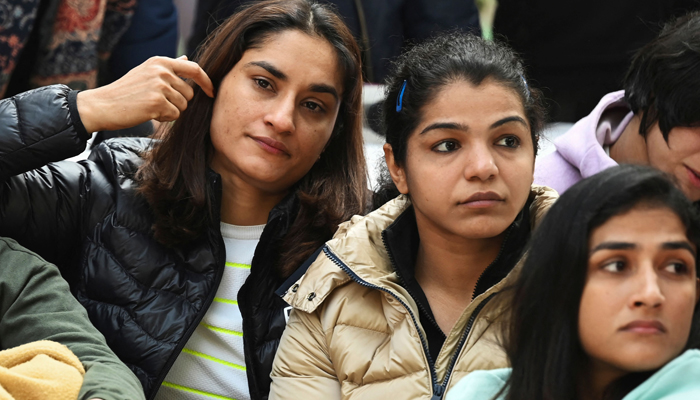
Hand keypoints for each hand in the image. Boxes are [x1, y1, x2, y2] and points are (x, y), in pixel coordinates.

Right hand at [77, 56, 214, 132]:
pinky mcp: (157, 102)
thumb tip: (186, 59)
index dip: (206, 81)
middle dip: (178, 102)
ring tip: (150, 106)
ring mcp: (160, 86)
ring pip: (183, 106)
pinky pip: (175, 115)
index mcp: (160, 62)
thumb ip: (168, 68)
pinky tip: (148, 113)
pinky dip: (164, 118)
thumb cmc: (126, 91)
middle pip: (190, 93)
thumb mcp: (146, 72)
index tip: (212, 92)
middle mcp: (162, 71)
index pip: (194, 69)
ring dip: (171, 111)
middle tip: (157, 102)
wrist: (103, 104)